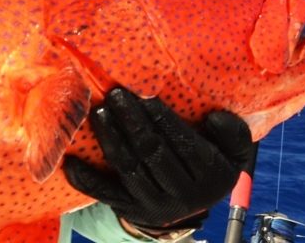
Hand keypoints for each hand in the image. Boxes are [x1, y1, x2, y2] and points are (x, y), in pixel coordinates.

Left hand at [62, 88, 252, 231]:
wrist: (185, 206)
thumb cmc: (206, 165)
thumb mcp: (233, 153)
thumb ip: (234, 134)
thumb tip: (214, 118)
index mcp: (211, 176)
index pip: (185, 144)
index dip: (163, 119)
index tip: (146, 96)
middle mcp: (183, 194)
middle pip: (153, 154)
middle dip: (132, 122)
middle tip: (116, 95)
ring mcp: (153, 204)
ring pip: (128, 169)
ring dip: (111, 139)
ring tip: (99, 112)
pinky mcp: (129, 209)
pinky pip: (104, 194)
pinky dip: (86, 178)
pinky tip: (71, 160)